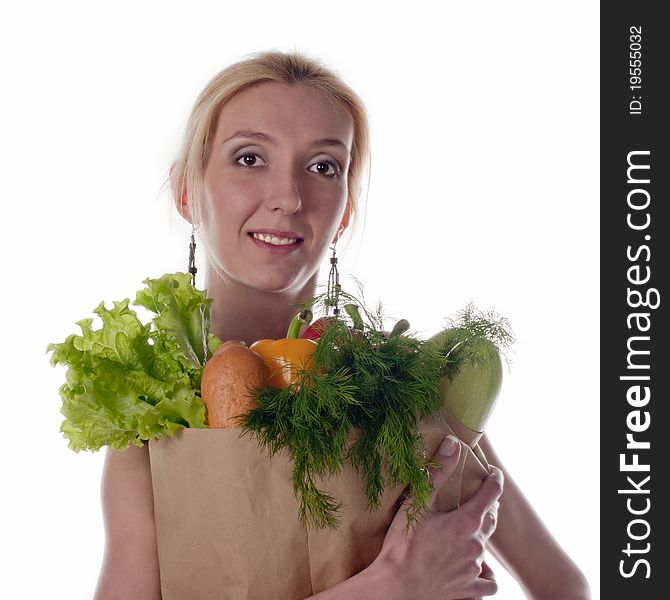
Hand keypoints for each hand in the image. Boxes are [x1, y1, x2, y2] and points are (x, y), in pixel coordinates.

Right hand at [366, 435, 503, 599]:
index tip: (494, 473)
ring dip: (479, 539)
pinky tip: (474, 568)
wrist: (396, 588)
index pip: (491, 494)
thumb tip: (454, 444)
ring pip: (486, 549)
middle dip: (486, 508)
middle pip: (491, 520)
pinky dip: (485, 573)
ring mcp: (475, 569)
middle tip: (476, 501)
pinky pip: (489, 581)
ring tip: (466, 535)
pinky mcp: (470, 590)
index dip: (494, 480)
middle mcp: (476, 545)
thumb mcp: (417, 503)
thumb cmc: (402, 545)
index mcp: (466, 522)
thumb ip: (438, 472)